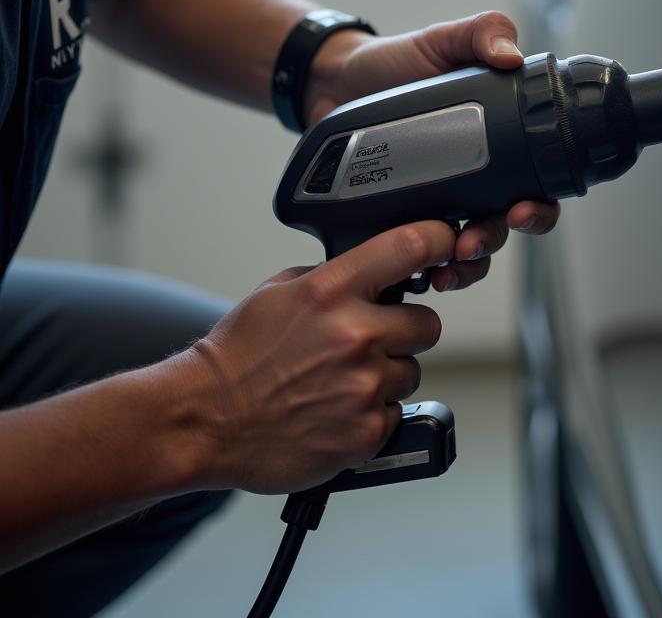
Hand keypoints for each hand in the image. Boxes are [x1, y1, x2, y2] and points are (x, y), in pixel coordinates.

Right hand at [180, 221, 454, 493]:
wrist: (205, 418)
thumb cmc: (239, 354)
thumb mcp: (281, 291)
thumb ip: (334, 277)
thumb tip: (376, 273)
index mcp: (331, 291)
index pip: (410, 247)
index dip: (438, 240)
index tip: (445, 243)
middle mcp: (354, 334)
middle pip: (428, 323)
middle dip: (405, 330)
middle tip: (371, 340)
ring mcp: (363, 386)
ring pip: (411, 371)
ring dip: (387, 374)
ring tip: (341, 380)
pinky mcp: (365, 432)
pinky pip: (395, 412)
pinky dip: (373, 413)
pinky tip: (337, 409)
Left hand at [304, 10, 559, 290]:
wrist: (335, 80)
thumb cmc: (395, 62)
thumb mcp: (443, 40)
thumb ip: (483, 32)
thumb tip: (512, 55)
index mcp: (495, 147)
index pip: (535, 189)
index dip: (538, 209)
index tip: (522, 210)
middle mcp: (471, 183)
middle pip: (500, 230)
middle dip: (493, 243)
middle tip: (471, 241)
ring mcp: (433, 204)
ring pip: (462, 252)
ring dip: (462, 267)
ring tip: (443, 265)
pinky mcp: (394, 218)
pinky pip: (414, 257)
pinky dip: (418, 270)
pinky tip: (412, 272)